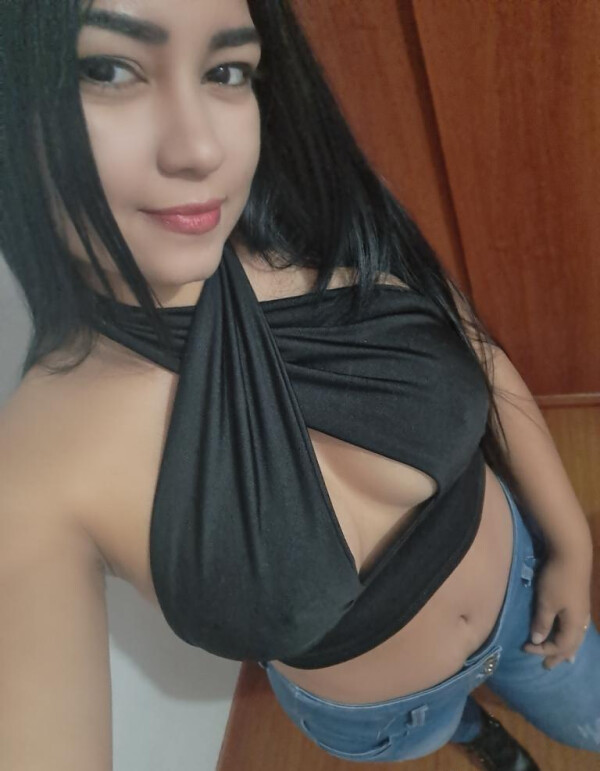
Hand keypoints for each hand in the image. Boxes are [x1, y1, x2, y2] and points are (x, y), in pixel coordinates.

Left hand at [521, 550, 591, 669]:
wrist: (572, 554)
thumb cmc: (557, 579)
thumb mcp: (546, 602)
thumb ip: (542, 622)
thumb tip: (537, 641)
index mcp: (574, 625)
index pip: (558, 646)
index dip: (542, 650)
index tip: (525, 648)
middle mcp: (581, 621)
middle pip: (571, 645)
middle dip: (559, 656)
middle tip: (548, 666)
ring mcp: (582, 611)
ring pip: (576, 636)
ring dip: (568, 648)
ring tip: (566, 659)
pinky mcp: (579, 601)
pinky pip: (577, 627)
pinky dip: (571, 635)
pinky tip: (570, 633)